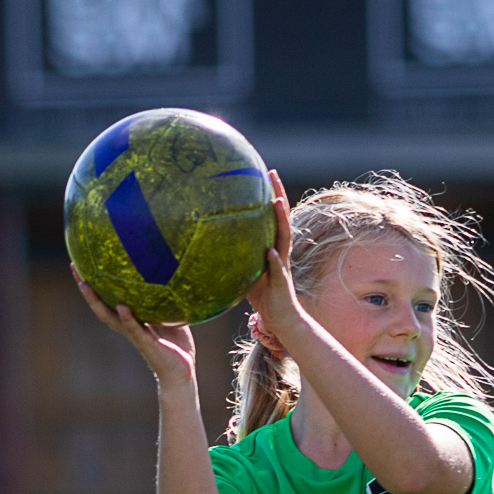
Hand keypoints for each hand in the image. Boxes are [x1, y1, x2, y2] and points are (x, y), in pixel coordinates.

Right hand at [72, 266, 196, 391]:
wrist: (182, 373)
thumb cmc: (178, 348)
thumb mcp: (174, 318)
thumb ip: (169, 301)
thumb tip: (174, 276)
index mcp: (133, 319)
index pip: (110, 298)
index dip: (97, 282)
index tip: (84, 262)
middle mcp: (128, 326)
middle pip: (101, 304)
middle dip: (86, 287)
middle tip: (73, 267)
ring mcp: (134, 335)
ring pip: (109, 316)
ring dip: (95, 301)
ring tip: (84, 284)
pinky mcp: (146, 343)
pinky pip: (134, 329)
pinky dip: (127, 317)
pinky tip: (121, 306)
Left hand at [246, 170, 304, 350]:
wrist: (282, 321)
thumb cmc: (263, 298)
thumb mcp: (245, 273)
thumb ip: (235, 258)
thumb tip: (209, 245)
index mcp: (273, 248)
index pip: (272, 217)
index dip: (269, 195)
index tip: (263, 173)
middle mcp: (280, 253)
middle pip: (282, 219)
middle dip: (278, 195)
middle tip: (271, 172)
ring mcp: (283, 267)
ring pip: (284, 239)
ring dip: (281, 220)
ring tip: (276, 202)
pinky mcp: (282, 285)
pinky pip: (277, 271)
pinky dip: (274, 261)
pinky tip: (269, 251)